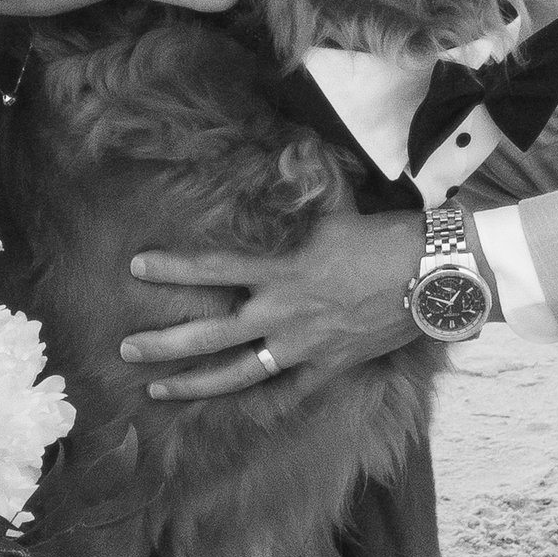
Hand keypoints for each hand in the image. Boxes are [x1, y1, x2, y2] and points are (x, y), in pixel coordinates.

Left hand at [124, 211, 435, 397]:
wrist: (432, 278)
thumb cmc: (385, 237)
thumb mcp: (337, 206)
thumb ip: (307, 183)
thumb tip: (291, 147)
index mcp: (280, 268)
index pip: (212, 268)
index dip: (172, 268)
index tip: (136, 267)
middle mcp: (283, 312)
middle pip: (211, 335)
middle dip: (163, 344)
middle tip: (126, 349)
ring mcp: (303, 345)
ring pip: (237, 373)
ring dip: (194, 384)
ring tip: (157, 391)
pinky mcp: (328, 367)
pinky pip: (287, 392)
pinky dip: (261, 403)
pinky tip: (235, 409)